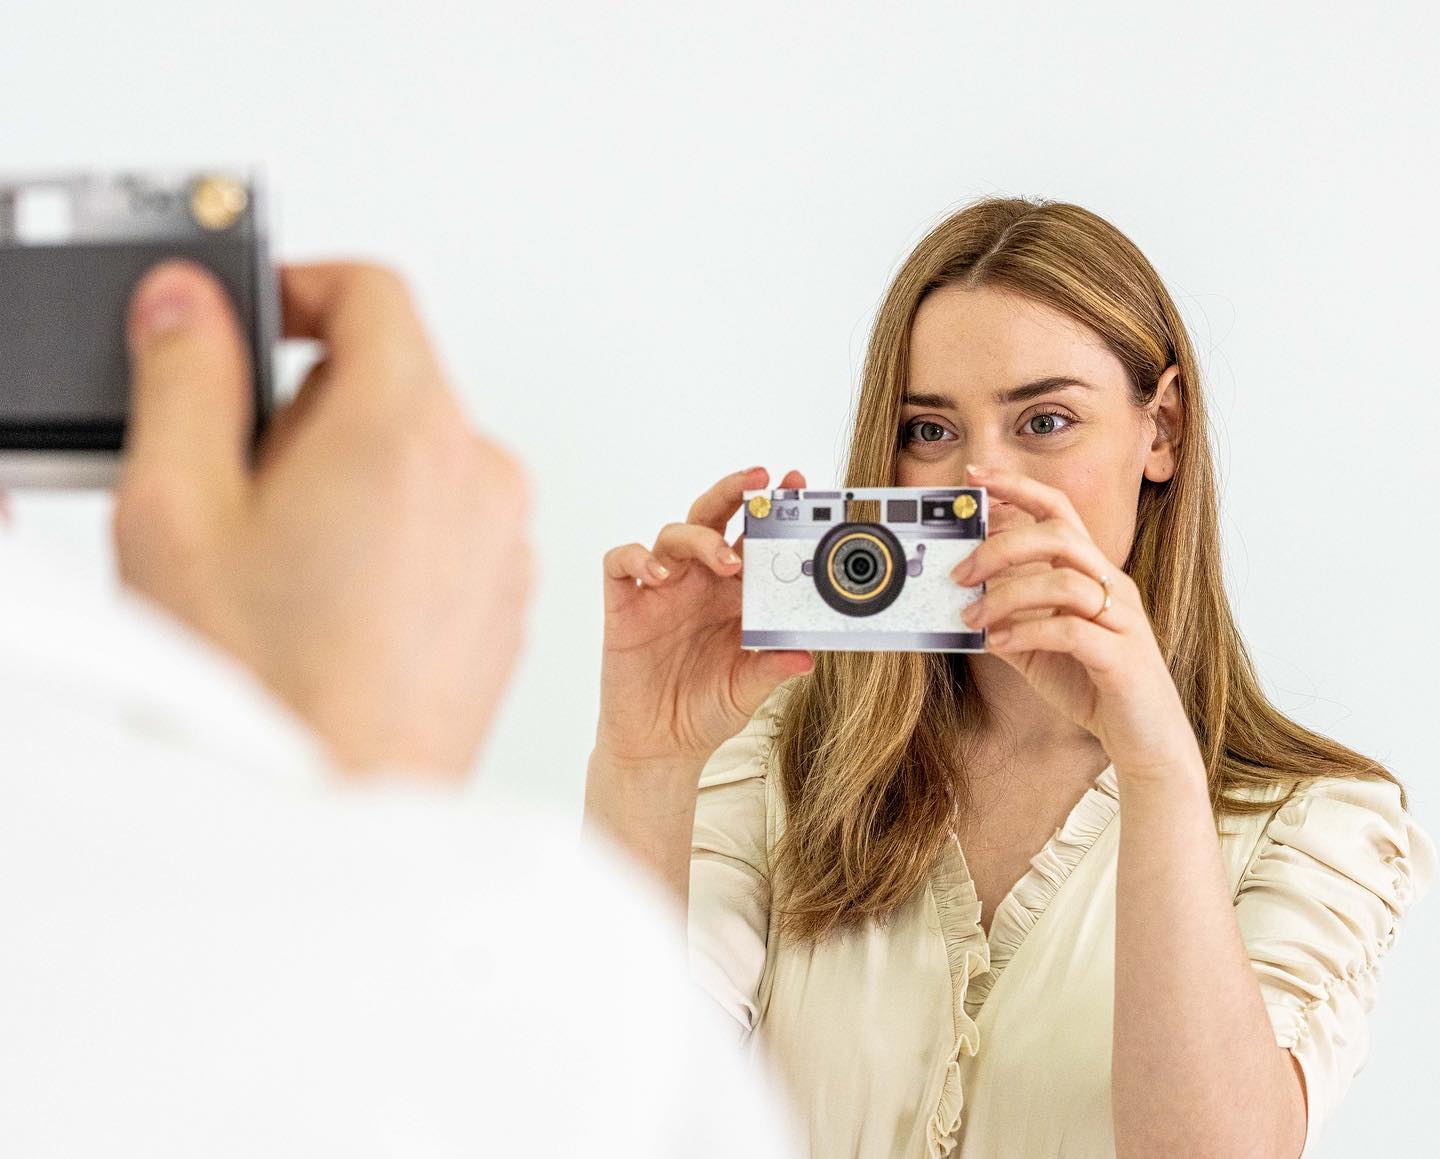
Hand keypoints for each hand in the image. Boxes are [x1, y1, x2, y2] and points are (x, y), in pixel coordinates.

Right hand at [115, 259, 531, 774]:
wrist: (336, 814)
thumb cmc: (265, 687)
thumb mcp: (177, 507)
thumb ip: (186, 375)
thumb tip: (191, 302)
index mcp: (406, 432)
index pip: (374, 293)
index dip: (300, 288)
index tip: (253, 317)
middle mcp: (479, 477)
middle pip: (397, 381)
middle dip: (312, 407)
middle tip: (243, 485)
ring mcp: (502, 543)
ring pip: (421, 457)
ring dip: (353, 476)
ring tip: (287, 567)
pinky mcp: (505, 599)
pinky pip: (448, 525)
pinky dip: (395, 534)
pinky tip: (336, 608)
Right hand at [595, 467, 813, 765]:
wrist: (660, 746)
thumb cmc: (705, 711)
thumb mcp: (748, 689)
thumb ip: (773, 668)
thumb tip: (805, 654)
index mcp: (733, 593)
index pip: (753, 537)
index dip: (773, 510)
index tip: (798, 486)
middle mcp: (698, 582)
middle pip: (713, 517)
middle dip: (735, 492)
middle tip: (760, 481)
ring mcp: (660, 590)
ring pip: (673, 534)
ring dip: (700, 538)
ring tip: (725, 560)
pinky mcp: (625, 605)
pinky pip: (620, 563)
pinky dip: (637, 558)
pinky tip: (658, 575)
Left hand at [950, 463, 1194, 773]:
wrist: (1144, 741)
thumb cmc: (1094, 687)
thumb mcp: (1037, 648)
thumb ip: (1007, 620)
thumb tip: (962, 603)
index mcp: (1092, 574)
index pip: (1058, 511)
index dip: (1017, 487)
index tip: (975, 477)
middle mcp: (1111, 587)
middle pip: (1058, 535)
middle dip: (1000, 546)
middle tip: (959, 574)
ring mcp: (1121, 619)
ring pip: (1062, 581)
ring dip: (1006, 597)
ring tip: (972, 619)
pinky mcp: (1121, 657)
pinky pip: (1070, 629)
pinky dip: (1026, 631)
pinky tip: (999, 644)